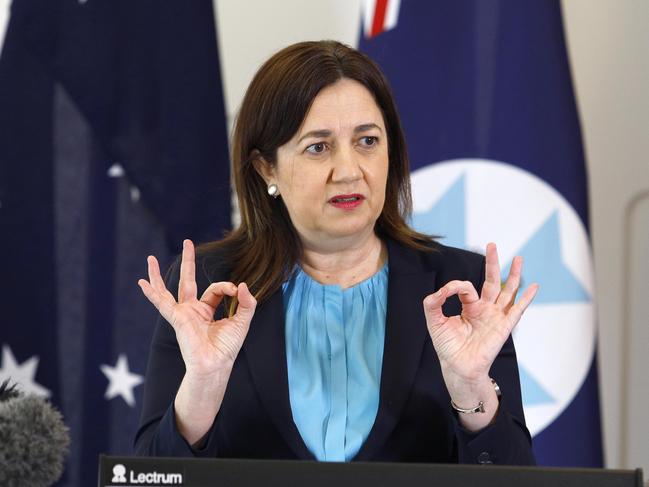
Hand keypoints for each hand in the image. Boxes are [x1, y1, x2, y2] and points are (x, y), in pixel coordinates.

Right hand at [138, 239, 256, 376]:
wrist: (216, 364)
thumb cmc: (227, 347)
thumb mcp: (243, 321)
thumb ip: (247, 303)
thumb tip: (243, 285)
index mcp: (207, 311)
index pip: (215, 289)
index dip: (226, 286)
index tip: (236, 290)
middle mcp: (193, 310)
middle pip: (187, 281)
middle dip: (188, 261)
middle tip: (187, 242)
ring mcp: (182, 313)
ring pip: (168, 289)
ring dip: (158, 274)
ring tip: (150, 258)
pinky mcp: (177, 318)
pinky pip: (162, 303)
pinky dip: (152, 293)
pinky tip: (142, 283)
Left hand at [423, 243, 537, 388]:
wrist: (458, 367)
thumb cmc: (447, 346)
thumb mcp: (434, 321)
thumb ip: (433, 303)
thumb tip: (440, 290)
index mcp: (469, 306)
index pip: (466, 287)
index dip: (455, 285)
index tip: (446, 292)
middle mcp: (484, 309)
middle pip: (491, 281)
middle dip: (492, 263)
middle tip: (492, 244)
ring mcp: (496, 317)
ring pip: (507, 291)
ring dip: (513, 275)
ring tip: (519, 258)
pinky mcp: (503, 327)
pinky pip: (517, 310)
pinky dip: (526, 298)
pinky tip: (534, 286)